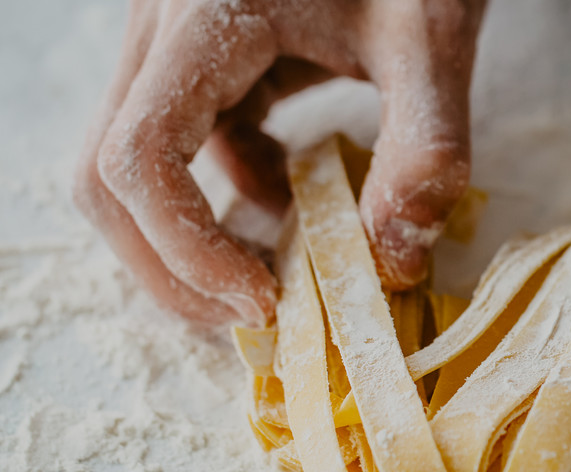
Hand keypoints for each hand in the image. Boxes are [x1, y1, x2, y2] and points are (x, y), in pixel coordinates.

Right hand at [74, 0, 484, 324]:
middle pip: (107, 175)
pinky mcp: (199, 55)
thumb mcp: (431, 39)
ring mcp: (172, 42)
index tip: (266, 300)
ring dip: (190, 235)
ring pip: (133, 164)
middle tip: (253, 313)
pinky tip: (292, 199)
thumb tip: (395, 263)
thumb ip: (425, 147)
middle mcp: (163, 29)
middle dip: (169, 264)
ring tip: (275, 274)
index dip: (186, 252)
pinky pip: (179, 141)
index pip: (139, 160)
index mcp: (204, 17)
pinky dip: (225, 190)